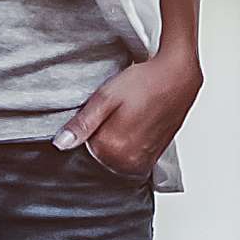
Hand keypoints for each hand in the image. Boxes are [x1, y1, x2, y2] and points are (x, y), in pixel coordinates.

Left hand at [57, 47, 204, 180]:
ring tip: (126, 114)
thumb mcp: (106, 97)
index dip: (87, 126)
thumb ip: (83, 123)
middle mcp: (130, 162)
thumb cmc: (145, 82)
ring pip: (113, 155)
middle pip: (99, 154)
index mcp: (114, 150)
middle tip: (113, 111)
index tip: (98, 112)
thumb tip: (61, 144)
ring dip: (114, 137)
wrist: (178, 77)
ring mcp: (143, 162)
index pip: (83, 147)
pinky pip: (129, 155)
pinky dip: (127, 141)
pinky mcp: (153, 157)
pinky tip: (134, 121)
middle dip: (100, 134)